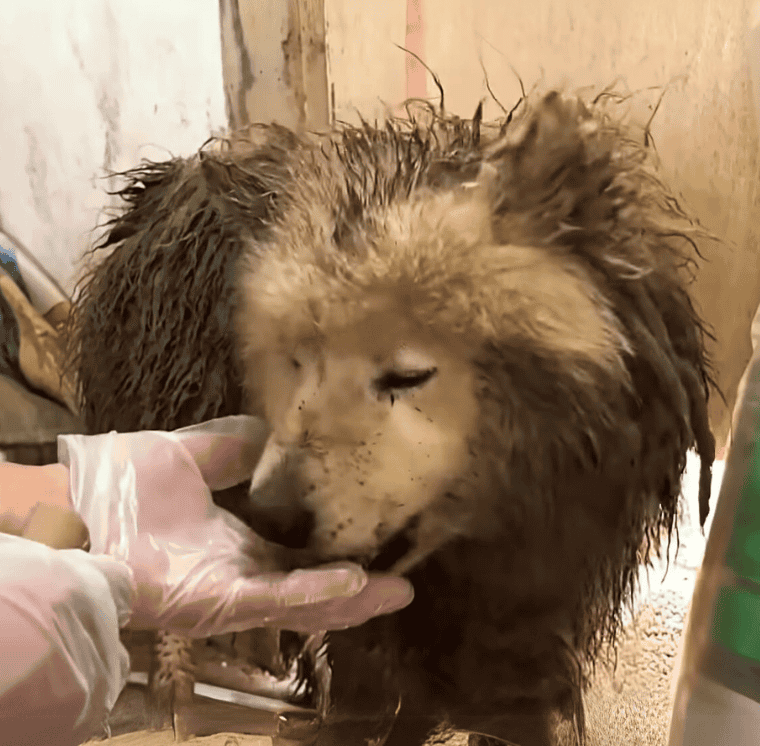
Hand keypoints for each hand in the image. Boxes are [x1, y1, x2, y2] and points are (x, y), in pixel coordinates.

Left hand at [58, 416, 412, 637]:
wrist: (80, 504)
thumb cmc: (124, 482)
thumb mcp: (195, 451)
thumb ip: (236, 446)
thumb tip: (278, 431)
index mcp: (234, 540)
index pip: (295, 554)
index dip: (335, 552)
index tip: (375, 537)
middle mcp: (238, 572)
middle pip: (309, 587)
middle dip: (357, 589)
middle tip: (405, 584)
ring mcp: (229, 591)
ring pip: (300, 604)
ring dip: (349, 600)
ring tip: (394, 592)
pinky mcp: (216, 601)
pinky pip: (273, 600)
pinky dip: (313, 593)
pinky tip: (351, 582)